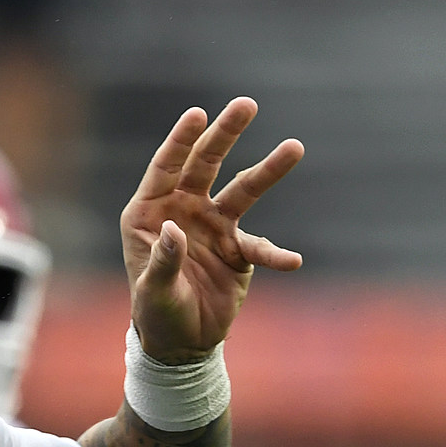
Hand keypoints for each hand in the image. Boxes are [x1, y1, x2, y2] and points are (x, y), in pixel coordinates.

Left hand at [121, 100, 303, 361]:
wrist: (182, 342)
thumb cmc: (156, 313)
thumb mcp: (153, 291)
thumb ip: (162, 260)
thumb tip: (173, 230)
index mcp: (150, 213)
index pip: (167, 168)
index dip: (182, 141)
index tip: (198, 115)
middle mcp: (182, 210)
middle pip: (206, 164)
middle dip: (225, 134)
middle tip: (246, 104)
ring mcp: (213, 225)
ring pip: (243, 190)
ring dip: (268, 170)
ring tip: (295, 146)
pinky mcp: (238, 249)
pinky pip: (261, 246)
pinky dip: (275, 253)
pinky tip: (291, 261)